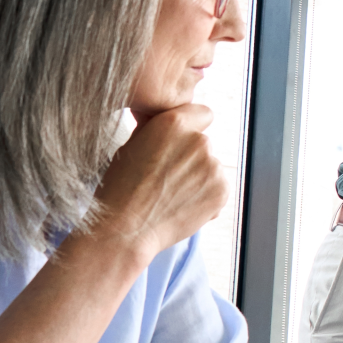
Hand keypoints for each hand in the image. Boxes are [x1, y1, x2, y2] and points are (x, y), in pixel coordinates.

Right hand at [84, 104, 225, 259]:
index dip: (192, 127)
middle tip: (167, 177)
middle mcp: (199, 140)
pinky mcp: (222, 190)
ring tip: (171, 195)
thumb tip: (164, 116)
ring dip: (199, 177)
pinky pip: (218, 188)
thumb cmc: (121, 188)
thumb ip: (157, 128)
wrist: (125, 228)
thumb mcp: (132, 145)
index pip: (202, 113)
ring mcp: (213, 166)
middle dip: (191, 157)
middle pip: (204, 143)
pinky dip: (206, 197)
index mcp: (174, 123)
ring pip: (211, 167)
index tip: (181, 142)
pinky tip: (181, 206)